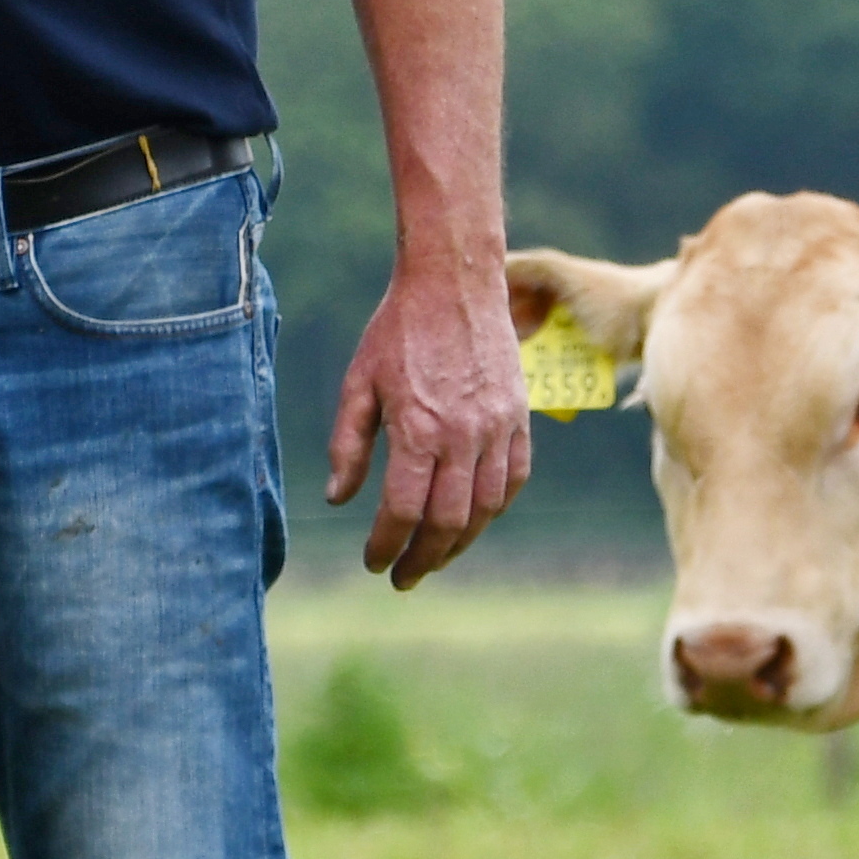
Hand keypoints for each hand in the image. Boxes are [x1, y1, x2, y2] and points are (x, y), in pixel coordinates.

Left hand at [327, 242, 530, 588]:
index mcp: (418, 429)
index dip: (386, 546)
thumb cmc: (398, 330)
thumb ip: (348, 445)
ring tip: (435, 558)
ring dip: (459, 543)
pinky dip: (494, 509)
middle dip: (423, 559)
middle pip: (447, 522)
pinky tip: (473, 521)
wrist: (455, 282)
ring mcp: (498, 428)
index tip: (373, 562)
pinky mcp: (520, 418)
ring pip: (485, 509)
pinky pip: (513, 480)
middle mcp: (464, 436)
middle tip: (403, 577)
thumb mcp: (358, 383)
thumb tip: (338, 498)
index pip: (403, 511)